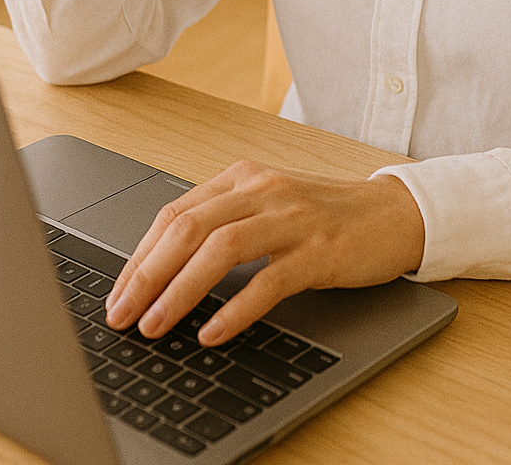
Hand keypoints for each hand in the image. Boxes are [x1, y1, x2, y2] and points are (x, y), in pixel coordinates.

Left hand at [103, 161, 425, 343]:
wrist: (393, 215)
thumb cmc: (325, 217)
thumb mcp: (268, 210)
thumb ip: (223, 225)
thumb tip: (160, 273)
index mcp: (244, 178)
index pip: (175, 213)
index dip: (139, 256)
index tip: (117, 295)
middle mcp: (264, 191)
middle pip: (189, 228)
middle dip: (146, 275)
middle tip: (121, 315)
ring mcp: (293, 218)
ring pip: (221, 249)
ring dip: (180, 291)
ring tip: (156, 326)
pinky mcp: (320, 250)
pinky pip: (269, 280)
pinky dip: (235, 308)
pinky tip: (213, 333)